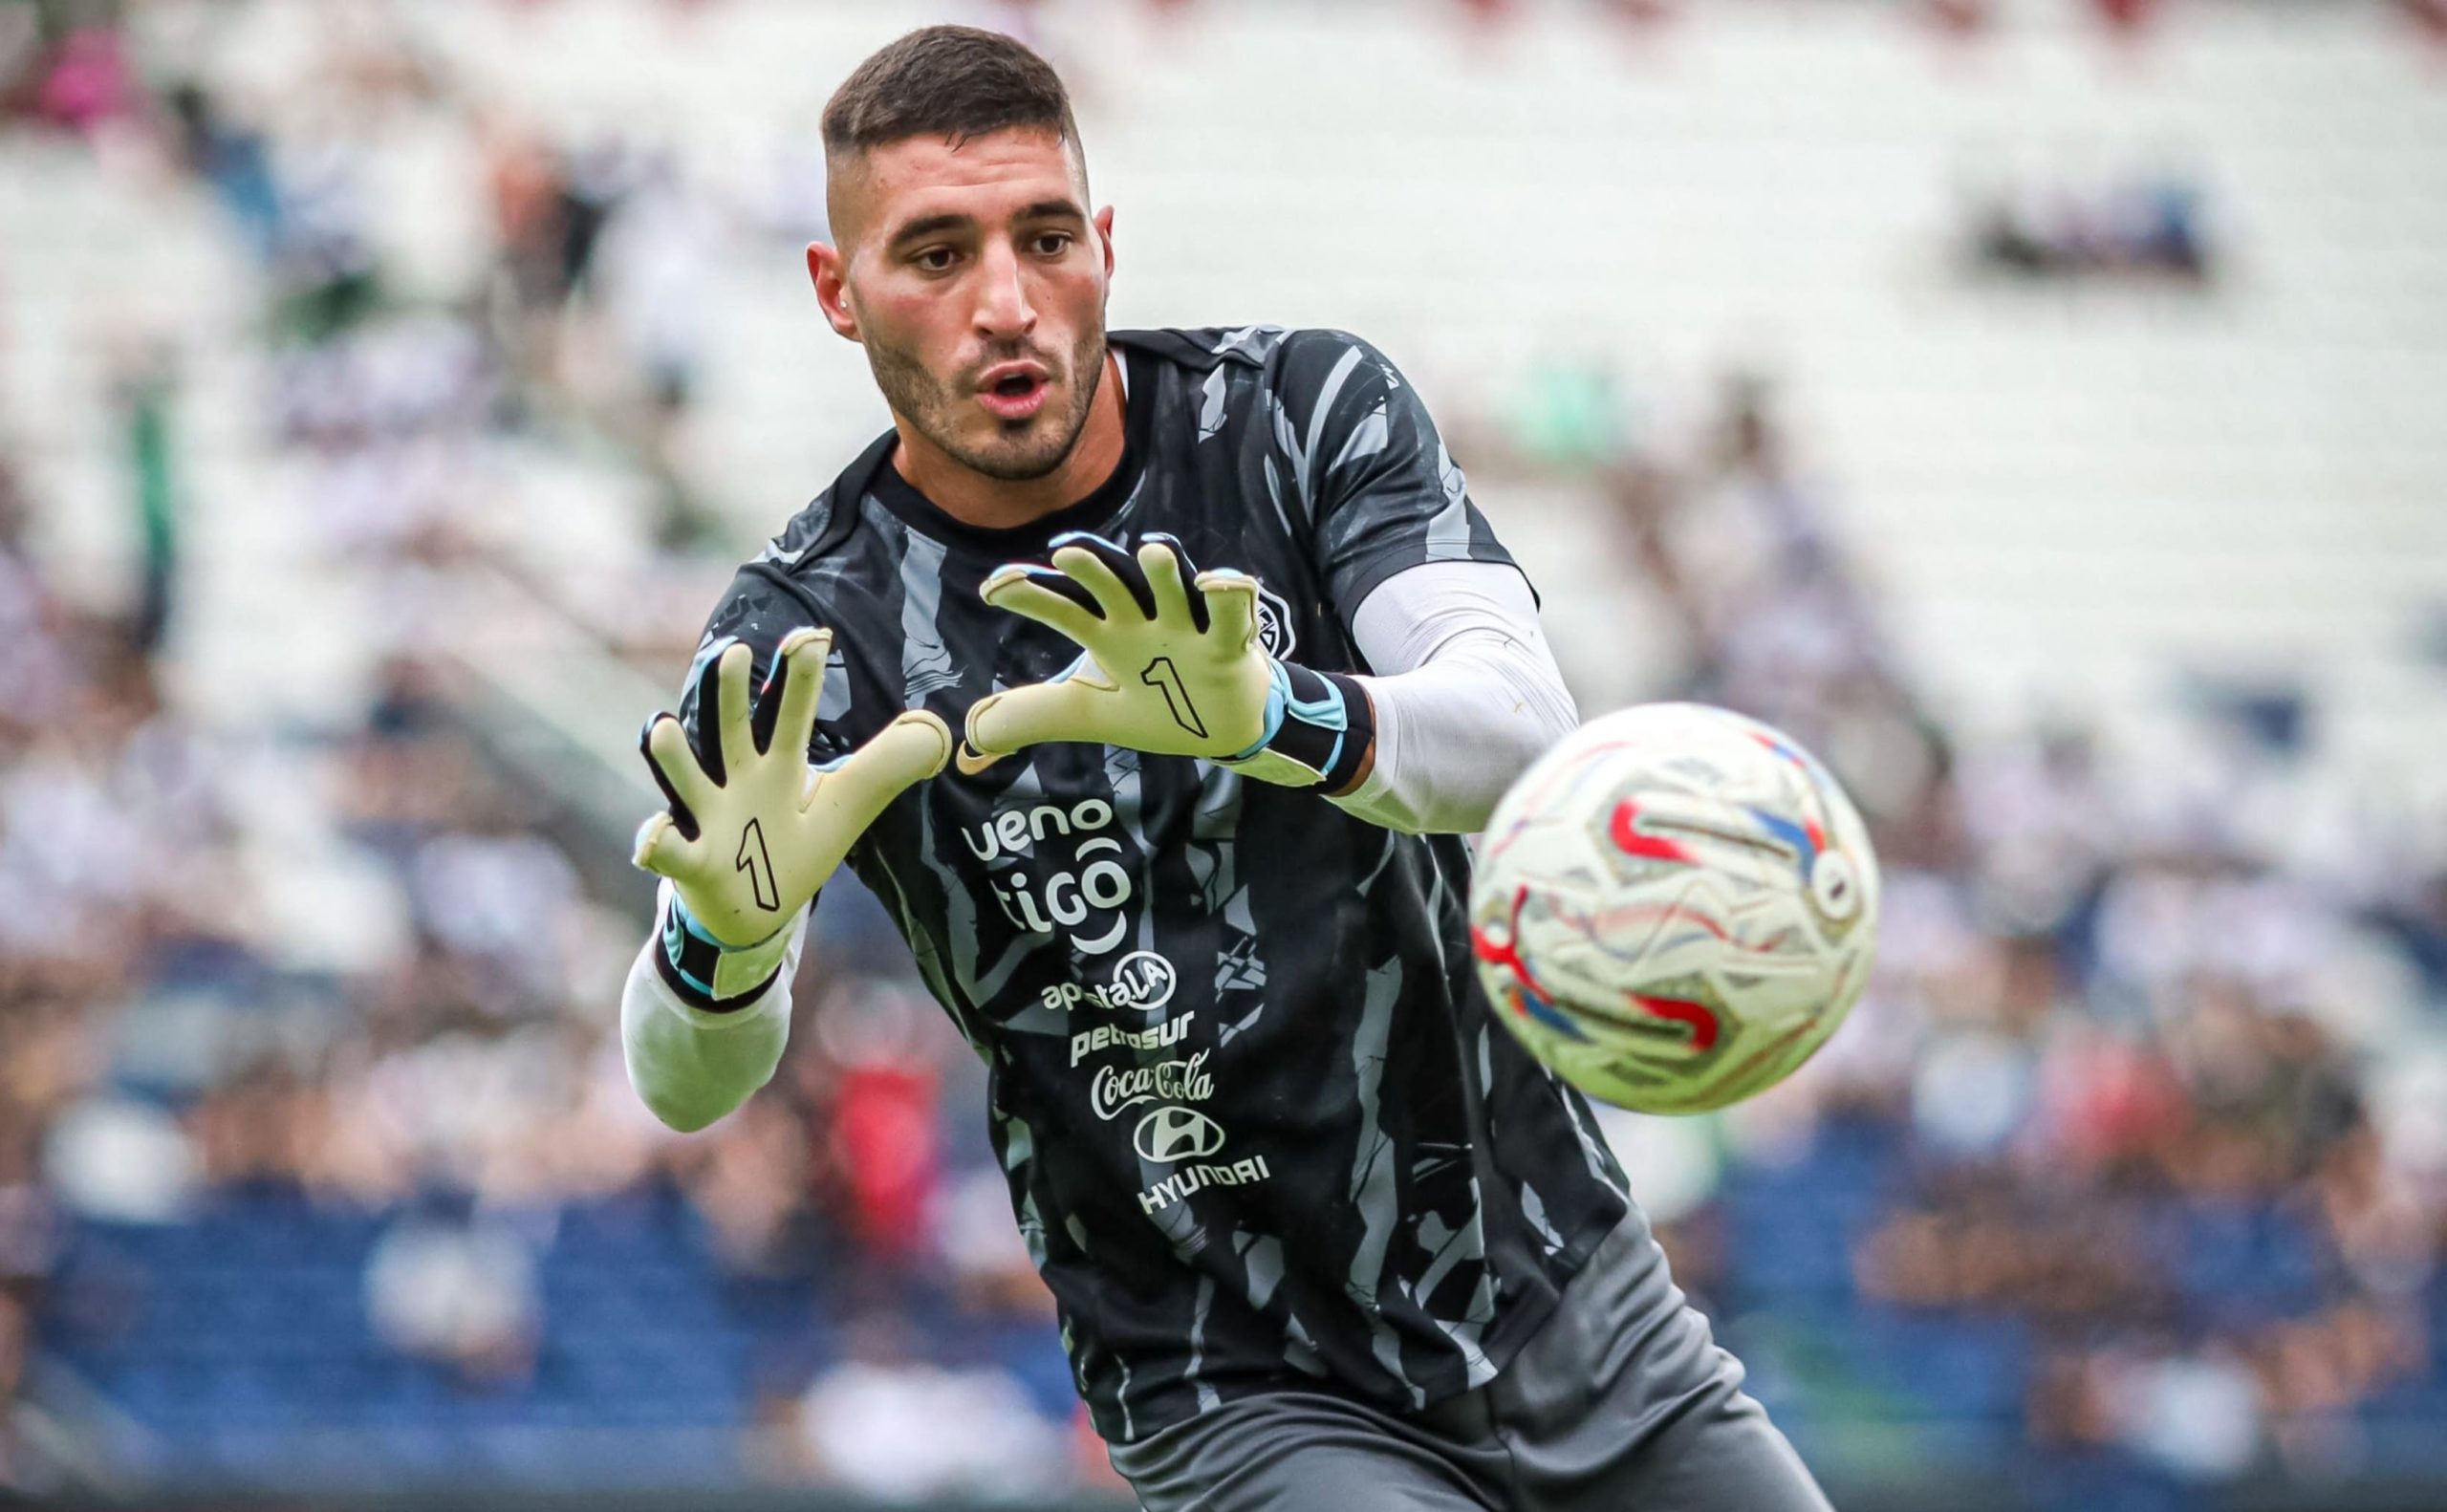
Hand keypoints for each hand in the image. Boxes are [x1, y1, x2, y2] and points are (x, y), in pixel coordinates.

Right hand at [636, 628, 948, 947]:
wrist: (751, 913)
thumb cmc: (796, 851)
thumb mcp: (846, 810)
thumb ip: (883, 771)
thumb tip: (937, 734)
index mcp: (781, 770)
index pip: (794, 716)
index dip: (803, 678)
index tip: (813, 636)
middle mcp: (742, 784)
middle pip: (734, 731)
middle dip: (729, 693)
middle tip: (733, 651)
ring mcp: (712, 820)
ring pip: (688, 781)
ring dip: (674, 756)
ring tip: (662, 727)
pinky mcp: (692, 863)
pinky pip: (668, 852)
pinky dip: (657, 843)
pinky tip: (654, 837)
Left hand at [961, 532, 1273, 773]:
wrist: (1226, 728)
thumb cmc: (1160, 706)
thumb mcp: (1094, 714)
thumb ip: (1041, 715)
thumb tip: (972, 735)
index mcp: (1109, 636)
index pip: (1063, 609)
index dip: (1030, 597)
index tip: (993, 589)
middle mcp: (1143, 622)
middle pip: (1114, 587)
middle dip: (1093, 569)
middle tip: (1066, 552)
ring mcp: (1187, 628)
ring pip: (1174, 589)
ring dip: (1164, 570)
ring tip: (1151, 550)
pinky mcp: (1229, 644)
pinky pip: (1232, 614)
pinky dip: (1230, 595)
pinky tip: (1215, 584)